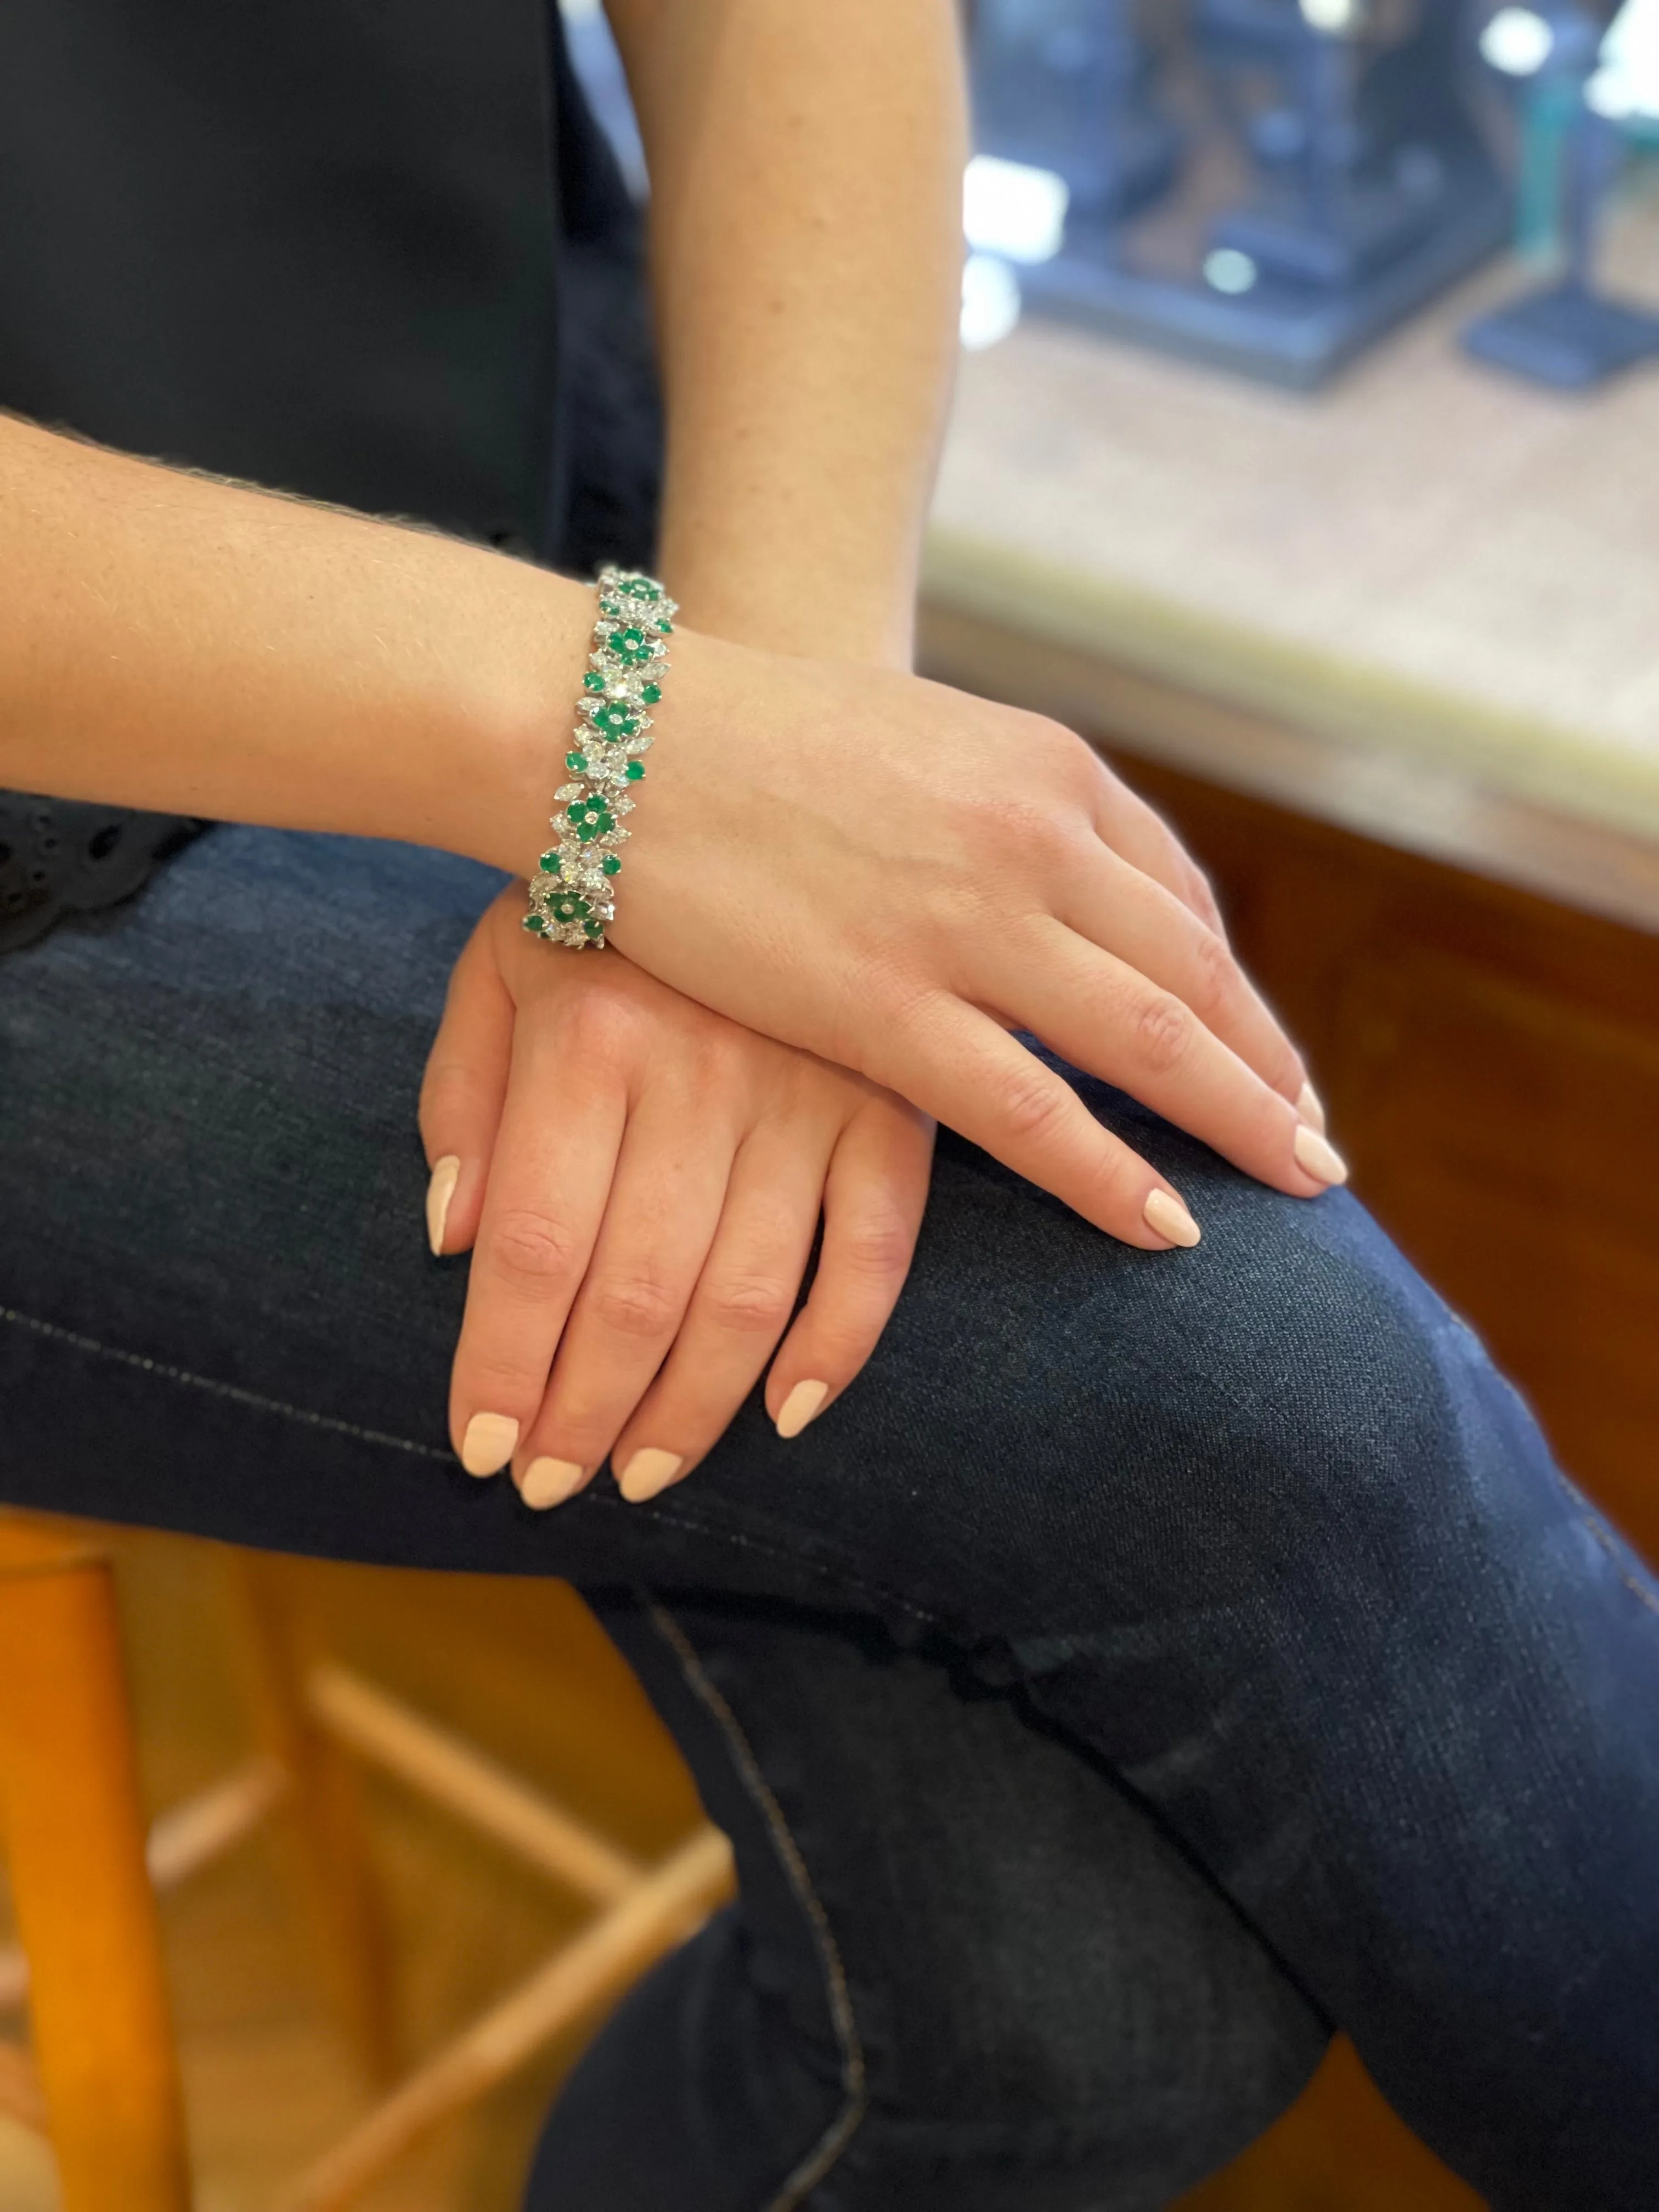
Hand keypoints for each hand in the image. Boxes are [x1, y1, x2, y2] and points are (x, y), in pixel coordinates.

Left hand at [420, 889, 934, 1503]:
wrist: (749, 782)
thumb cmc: (608, 888)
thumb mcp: (501, 955)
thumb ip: (462, 1092)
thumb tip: (450, 1244)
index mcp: (591, 1031)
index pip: (529, 1245)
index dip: (503, 1364)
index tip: (480, 1451)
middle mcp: (702, 1069)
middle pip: (635, 1291)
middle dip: (587, 1412)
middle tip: (555, 1485)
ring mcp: (811, 1088)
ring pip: (749, 1294)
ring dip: (693, 1408)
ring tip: (644, 1473)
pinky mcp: (895, 1102)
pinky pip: (879, 1249)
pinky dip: (841, 1343)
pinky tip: (791, 1412)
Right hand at [606, 632, 1341, 1247]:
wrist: (618, 730)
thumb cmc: (749, 736)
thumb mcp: (915, 742)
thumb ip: (995, 811)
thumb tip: (1043, 884)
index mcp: (1044, 768)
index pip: (1179, 899)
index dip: (1237, 991)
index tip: (1267, 1055)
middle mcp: (1033, 837)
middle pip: (1193, 972)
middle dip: (1268, 1066)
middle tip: (1319, 1144)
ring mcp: (965, 921)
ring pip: (1147, 1039)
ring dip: (1238, 1119)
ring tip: (1297, 1184)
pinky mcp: (882, 1005)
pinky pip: (1032, 1109)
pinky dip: (1112, 1172)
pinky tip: (1169, 1226)